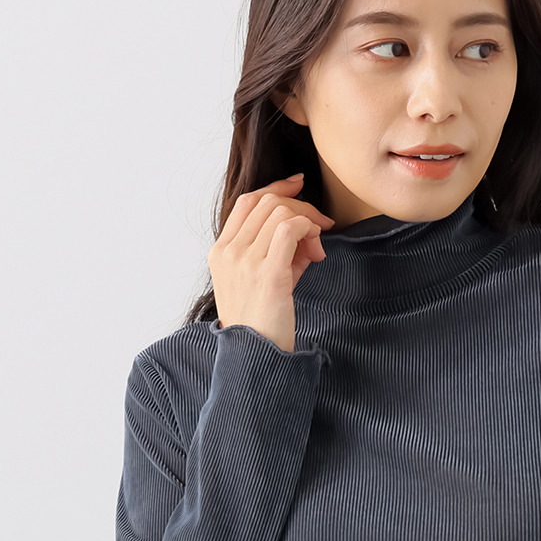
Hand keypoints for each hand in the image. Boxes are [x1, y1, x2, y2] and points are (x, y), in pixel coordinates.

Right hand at [207, 172, 334, 353]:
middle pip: (267, 202)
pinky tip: (315, 248)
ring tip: (316, 249)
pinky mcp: (267, 274)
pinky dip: (307, 229)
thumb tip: (308, 234)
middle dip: (300, 207)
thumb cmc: (262, 322)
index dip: (276, 187)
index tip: (298, 184)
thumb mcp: (262, 280)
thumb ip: (279, 253)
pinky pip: (289, 229)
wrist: (256, 356)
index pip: (247, 201)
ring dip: (307, 221)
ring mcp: (245, 262)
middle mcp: (229, 252)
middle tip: (320, 227)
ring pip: (280, 213)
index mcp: (220, 251)